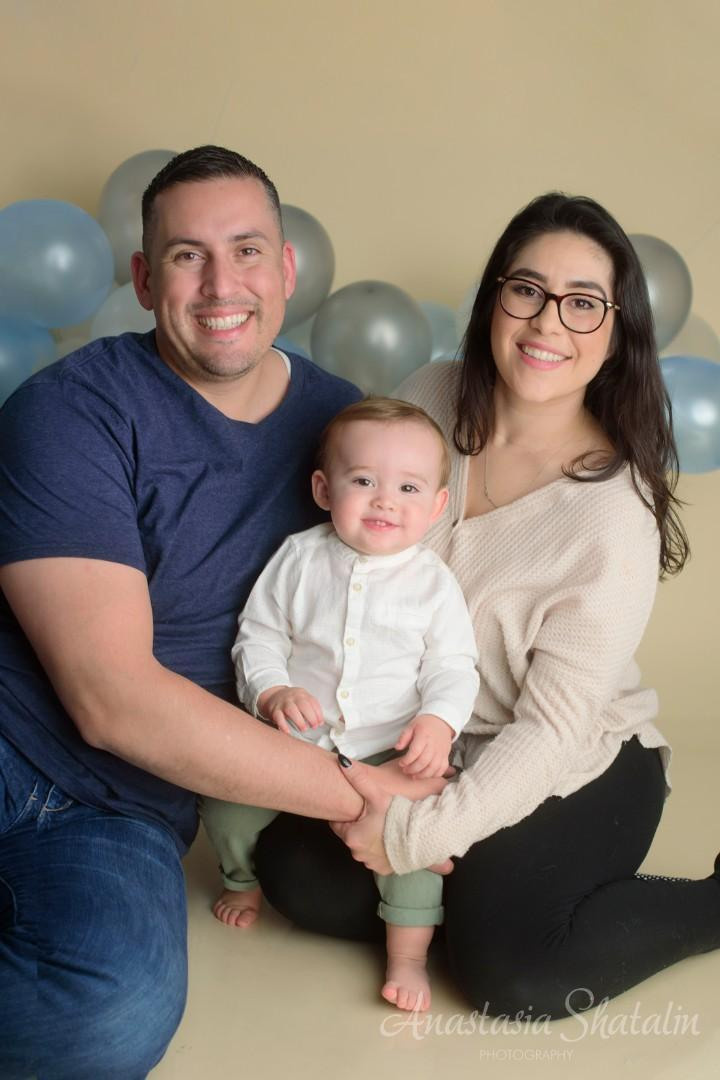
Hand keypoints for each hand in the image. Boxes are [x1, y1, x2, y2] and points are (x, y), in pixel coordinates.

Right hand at [257, 685, 323, 734]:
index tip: (320, 723)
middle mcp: (293, 697)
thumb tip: (320, 722)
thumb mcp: (302, 698)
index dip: (318, 713)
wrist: (273, 695)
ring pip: (291, 710)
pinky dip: (283, 726)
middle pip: (303, 705)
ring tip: (304, 729)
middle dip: (311, 717)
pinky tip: (288, 732)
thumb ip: (312, 707)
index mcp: (302, 694)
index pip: (313, 702)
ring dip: (299, 721)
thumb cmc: (291, 700)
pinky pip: (278, 718)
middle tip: (314, 726)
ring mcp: (283, 703)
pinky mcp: (275, 710)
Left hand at [331, 757, 453, 876]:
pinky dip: (381, 849)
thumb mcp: (377, 796)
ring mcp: (371, 863)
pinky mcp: (383, 869)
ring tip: (383, 825)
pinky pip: (376, 858)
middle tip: (373, 814)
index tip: (358, 809)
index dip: (349, 814)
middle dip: (360, 826)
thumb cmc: (397, 817)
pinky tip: (389, 838)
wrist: (422, 837)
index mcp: (352, 836)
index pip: (339, 824)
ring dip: (370, 838)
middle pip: (352, 835)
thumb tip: (342, 762)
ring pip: (364, 847)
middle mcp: (358, 853)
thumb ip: (359, 779)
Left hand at [394, 713, 452, 778]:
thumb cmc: (425, 724)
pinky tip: (426, 775)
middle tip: (405, 770)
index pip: (415, 751)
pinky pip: (442, 768)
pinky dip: (435, 774)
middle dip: (413, 769)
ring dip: (423, 774)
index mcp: (424, 736)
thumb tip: (397, 748)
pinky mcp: (446, 756)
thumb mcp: (411, 726)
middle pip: (423, 761)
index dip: (407, 760)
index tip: (401, 763)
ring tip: (414, 776)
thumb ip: (404, 737)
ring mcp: (441, 751)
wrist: (441, 722)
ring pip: (433, 767)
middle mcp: (434, 745)